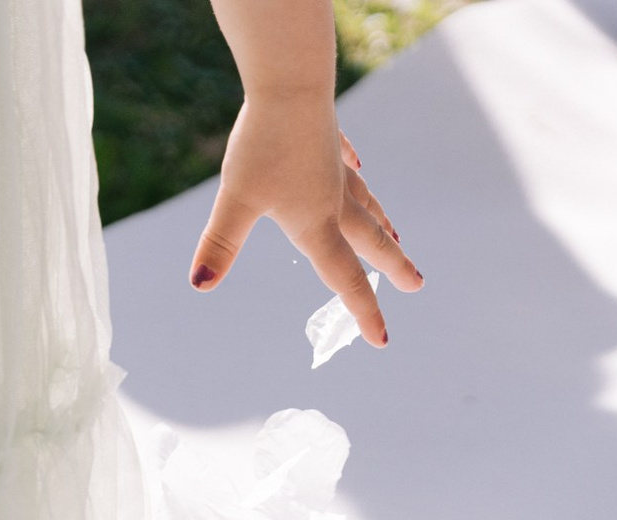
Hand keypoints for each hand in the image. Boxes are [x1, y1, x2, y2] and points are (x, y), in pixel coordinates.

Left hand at [190, 97, 421, 346]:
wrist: (288, 82)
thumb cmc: (263, 144)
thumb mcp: (236, 199)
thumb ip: (220, 244)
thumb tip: (200, 284)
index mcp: (316, 222)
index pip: (343, 276)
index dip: (363, 311)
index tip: (382, 340)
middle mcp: (334, 199)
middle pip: (369, 240)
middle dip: (392, 265)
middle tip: (415, 284)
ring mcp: (333, 167)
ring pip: (364, 203)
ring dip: (381, 223)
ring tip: (396, 235)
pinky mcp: (326, 137)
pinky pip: (345, 162)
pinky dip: (353, 170)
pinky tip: (357, 167)